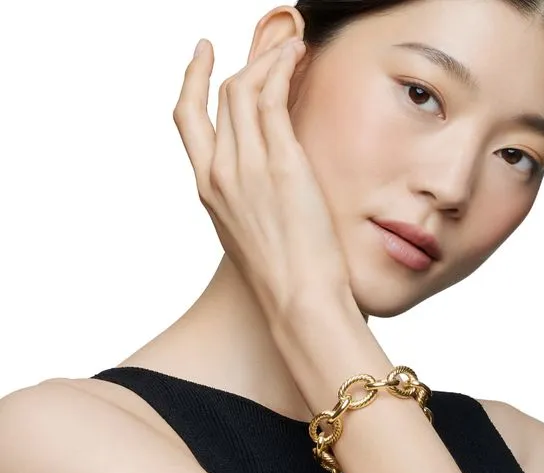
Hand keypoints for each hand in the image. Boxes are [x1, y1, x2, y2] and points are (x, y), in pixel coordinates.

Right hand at [173, 38, 350, 318]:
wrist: (296, 300)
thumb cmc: (280, 275)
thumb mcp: (249, 231)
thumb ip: (246, 195)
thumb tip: (262, 172)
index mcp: (208, 189)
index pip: (188, 118)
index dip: (193, 79)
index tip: (203, 55)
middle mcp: (219, 173)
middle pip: (221, 95)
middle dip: (246, 61)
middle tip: (272, 45)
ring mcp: (246, 167)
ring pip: (245, 89)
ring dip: (269, 58)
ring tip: (293, 46)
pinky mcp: (280, 165)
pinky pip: (273, 98)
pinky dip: (282, 68)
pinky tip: (298, 55)